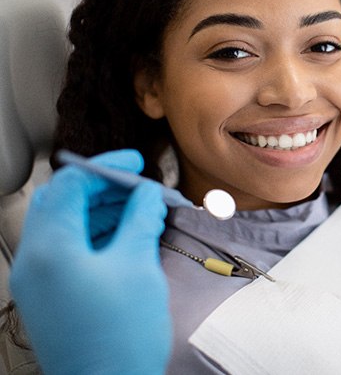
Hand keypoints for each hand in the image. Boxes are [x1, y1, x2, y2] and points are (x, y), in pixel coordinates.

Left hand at [9, 150, 170, 374]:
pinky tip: (127, 233)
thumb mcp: (137, 265)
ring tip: (139, 209)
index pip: (70, 183)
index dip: (106, 166)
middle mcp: (35, 260)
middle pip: (63, 200)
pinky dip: (96, 232)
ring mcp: (38, 278)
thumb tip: (149, 194)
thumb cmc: (122, 334)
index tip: (135, 163)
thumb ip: (141, 219)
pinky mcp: (50, 293)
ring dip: (101, 209)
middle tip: (137, 187)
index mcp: (50, 248)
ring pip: (65, 223)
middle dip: (103, 188)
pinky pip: (68, 247)